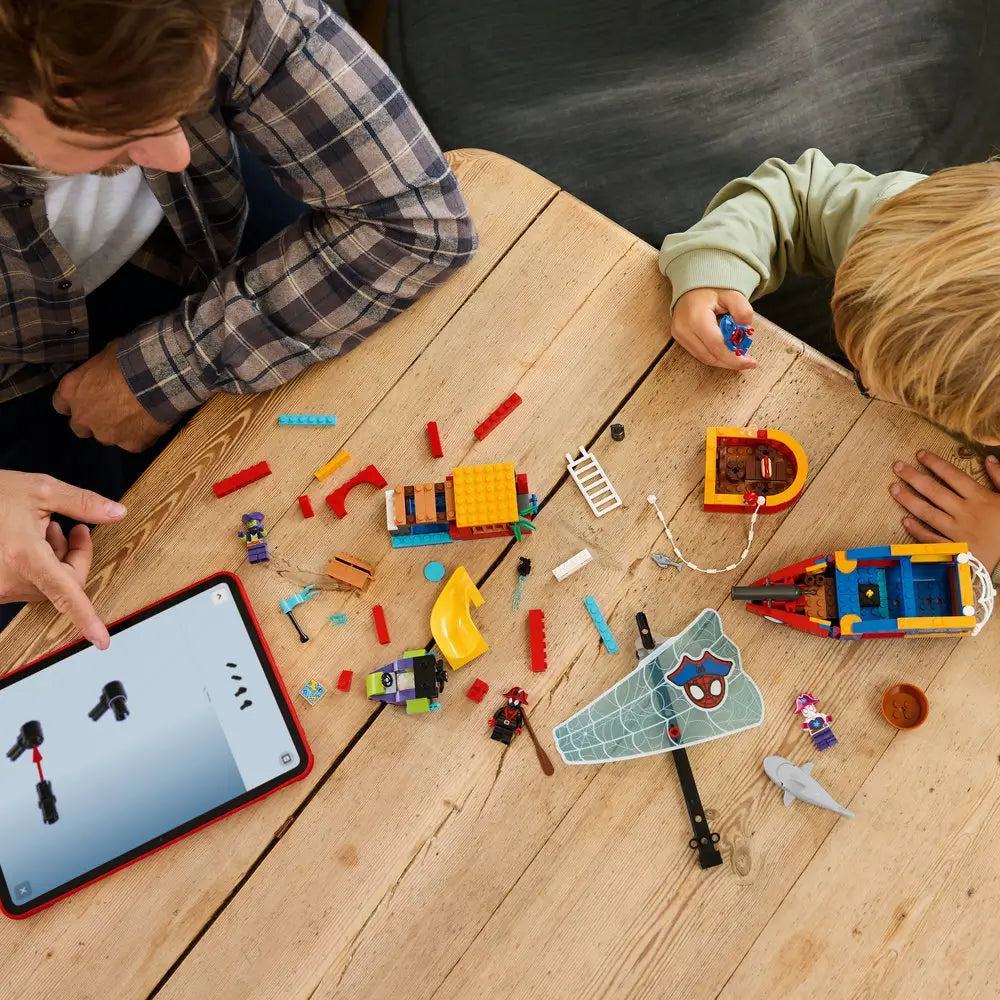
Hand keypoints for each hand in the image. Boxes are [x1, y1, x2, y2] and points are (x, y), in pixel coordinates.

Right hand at [0, 471, 127, 648]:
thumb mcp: (40, 489)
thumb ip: (82, 503)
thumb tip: (117, 513)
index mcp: (25, 556)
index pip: (66, 593)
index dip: (86, 618)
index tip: (102, 640)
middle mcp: (10, 578)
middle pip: (66, 583)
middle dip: (77, 556)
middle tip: (75, 528)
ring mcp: (0, 587)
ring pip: (49, 584)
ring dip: (58, 559)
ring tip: (47, 529)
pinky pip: (29, 585)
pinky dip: (40, 566)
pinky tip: (32, 541)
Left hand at [52, 340, 171, 451]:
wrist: (158, 378)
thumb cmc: (128, 359)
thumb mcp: (105, 355)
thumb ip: (98, 371)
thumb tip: (106, 371)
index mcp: (71, 392)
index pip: (60, 405)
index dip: (75, 403)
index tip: (87, 398)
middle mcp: (83, 417)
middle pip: (80, 428)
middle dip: (92, 421)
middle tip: (112, 410)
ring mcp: (107, 434)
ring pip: (107, 437)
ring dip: (117, 429)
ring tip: (137, 416)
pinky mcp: (131, 445)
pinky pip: (134, 442)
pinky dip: (141, 435)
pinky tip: (152, 422)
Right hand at [671, 288, 756, 370]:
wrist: (692, 285)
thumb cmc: (711, 288)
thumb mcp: (732, 294)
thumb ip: (743, 311)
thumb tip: (745, 332)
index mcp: (696, 317)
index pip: (716, 346)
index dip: (734, 358)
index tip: (750, 362)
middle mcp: (684, 329)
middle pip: (710, 356)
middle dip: (731, 362)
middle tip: (748, 362)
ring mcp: (679, 335)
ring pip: (705, 358)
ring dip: (724, 361)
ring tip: (739, 358)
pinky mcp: (679, 338)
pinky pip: (699, 354)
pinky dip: (715, 356)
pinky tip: (727, 353)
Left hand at [890, 450, 999, 571]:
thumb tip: (988, 458)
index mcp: (980, 498)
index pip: (953, 476)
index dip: (935, 463)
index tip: (920, 454)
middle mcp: (965, 512)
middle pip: (935, 491)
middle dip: (914, 477)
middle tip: (897, 466)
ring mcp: (957, 532)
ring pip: (928, 513)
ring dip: (909, 500)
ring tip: (894, 488)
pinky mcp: (954, 549)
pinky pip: (932, 539)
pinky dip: (918, 531)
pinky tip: (905, 521)